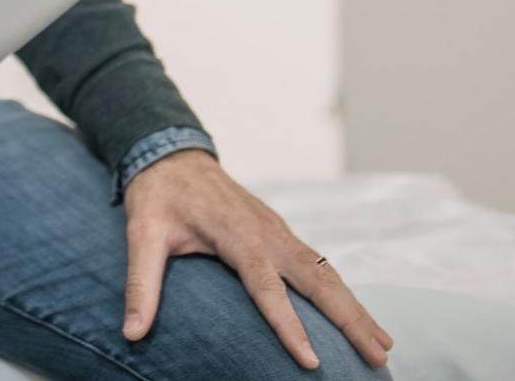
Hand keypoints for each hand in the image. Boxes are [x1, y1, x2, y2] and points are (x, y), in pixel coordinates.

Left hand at [121, 150, 392, 370]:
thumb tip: (130, 333)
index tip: (311, 361)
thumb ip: (141, 284)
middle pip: (317, 280)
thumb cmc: (157, 197)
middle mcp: (267, 232)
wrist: (171, 154)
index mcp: (237, 234)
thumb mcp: (141, 235)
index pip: (267, 287)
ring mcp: (278, 231)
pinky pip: (320, 264)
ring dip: (356, 308)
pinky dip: (344, 291)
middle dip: (350, 320)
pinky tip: (359, 316)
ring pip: (327, 272)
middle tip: (379, 358)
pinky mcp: (281, 232)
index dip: (288, 325)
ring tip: (384, 345)